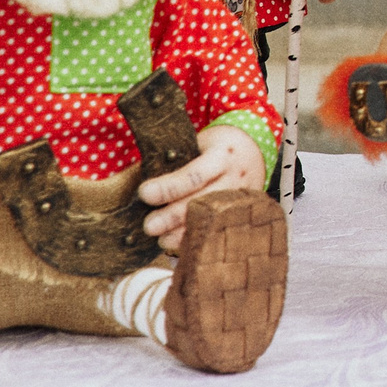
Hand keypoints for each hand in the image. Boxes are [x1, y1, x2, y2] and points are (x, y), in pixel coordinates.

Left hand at [140, 126, 265, 249]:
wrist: (254, 150)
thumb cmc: (217, 147)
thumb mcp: (199, 143)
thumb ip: (175, 161)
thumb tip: (132, 177)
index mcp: (222, 155)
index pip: (195, 175)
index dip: (169, 187)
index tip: (144, 193)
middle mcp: (235, 178)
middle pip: (202, 202)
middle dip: (172, 216)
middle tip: (149, 226)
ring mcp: (241, 198)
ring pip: (212, 221)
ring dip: (182, 233)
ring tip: (160, 239)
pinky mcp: (242, 213)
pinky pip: (218, 230)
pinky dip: (196, 239)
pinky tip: (177, 243)